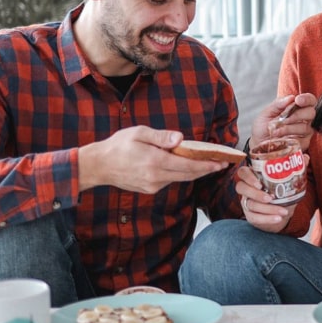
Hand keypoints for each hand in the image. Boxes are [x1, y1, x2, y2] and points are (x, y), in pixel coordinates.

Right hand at [78, 126, 228, 193]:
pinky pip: (169, 180)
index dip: (206, 165)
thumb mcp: (139, 133)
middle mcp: (156, 177)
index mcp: (155, 162)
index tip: (220, 162)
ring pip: (179, 178)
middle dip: (206, 169)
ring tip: (208, 164)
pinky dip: (179, 173)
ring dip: (194, 172)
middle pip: (188, 174)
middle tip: (222, 164)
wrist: (99, 166)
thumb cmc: (119, 145)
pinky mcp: (149, 188)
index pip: (188, 165)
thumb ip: (161, 137)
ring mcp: (153, 185)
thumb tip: (180, 139)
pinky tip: (184, 166)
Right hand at [235, 156, 308, 232]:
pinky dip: (267, 219)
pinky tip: (278, 218)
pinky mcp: (250, 215)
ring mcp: (247, 202)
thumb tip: (306, 157)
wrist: (282, 209)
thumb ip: (294, 168)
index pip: (242, 172)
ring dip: (267, 209)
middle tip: (271, 198)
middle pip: (241, 188)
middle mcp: (246, 188)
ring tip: (283, 211)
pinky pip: (254, 218)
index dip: (248, 177)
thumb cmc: (282, 191)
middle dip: (256, 194)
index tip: (259, 183)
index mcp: (253, 176)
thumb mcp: (288, 180)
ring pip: (251, 205)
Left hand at [250, 93, 315, 151]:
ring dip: (289, 128)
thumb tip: (291, 97)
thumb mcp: (267, 113)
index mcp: (297, 107)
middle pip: (311, 113)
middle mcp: (304, 119)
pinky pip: (302, 141)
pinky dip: (290, 139)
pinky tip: (280, 139)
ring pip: (305, 127)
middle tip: (284, 119)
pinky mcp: (303, 144)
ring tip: (276, 130)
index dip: (306, 99)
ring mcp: (305, 132)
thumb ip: (278, 104)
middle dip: (297, 114)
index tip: (297, 100)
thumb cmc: (264, 127)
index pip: (310, 100)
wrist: (258, 143)